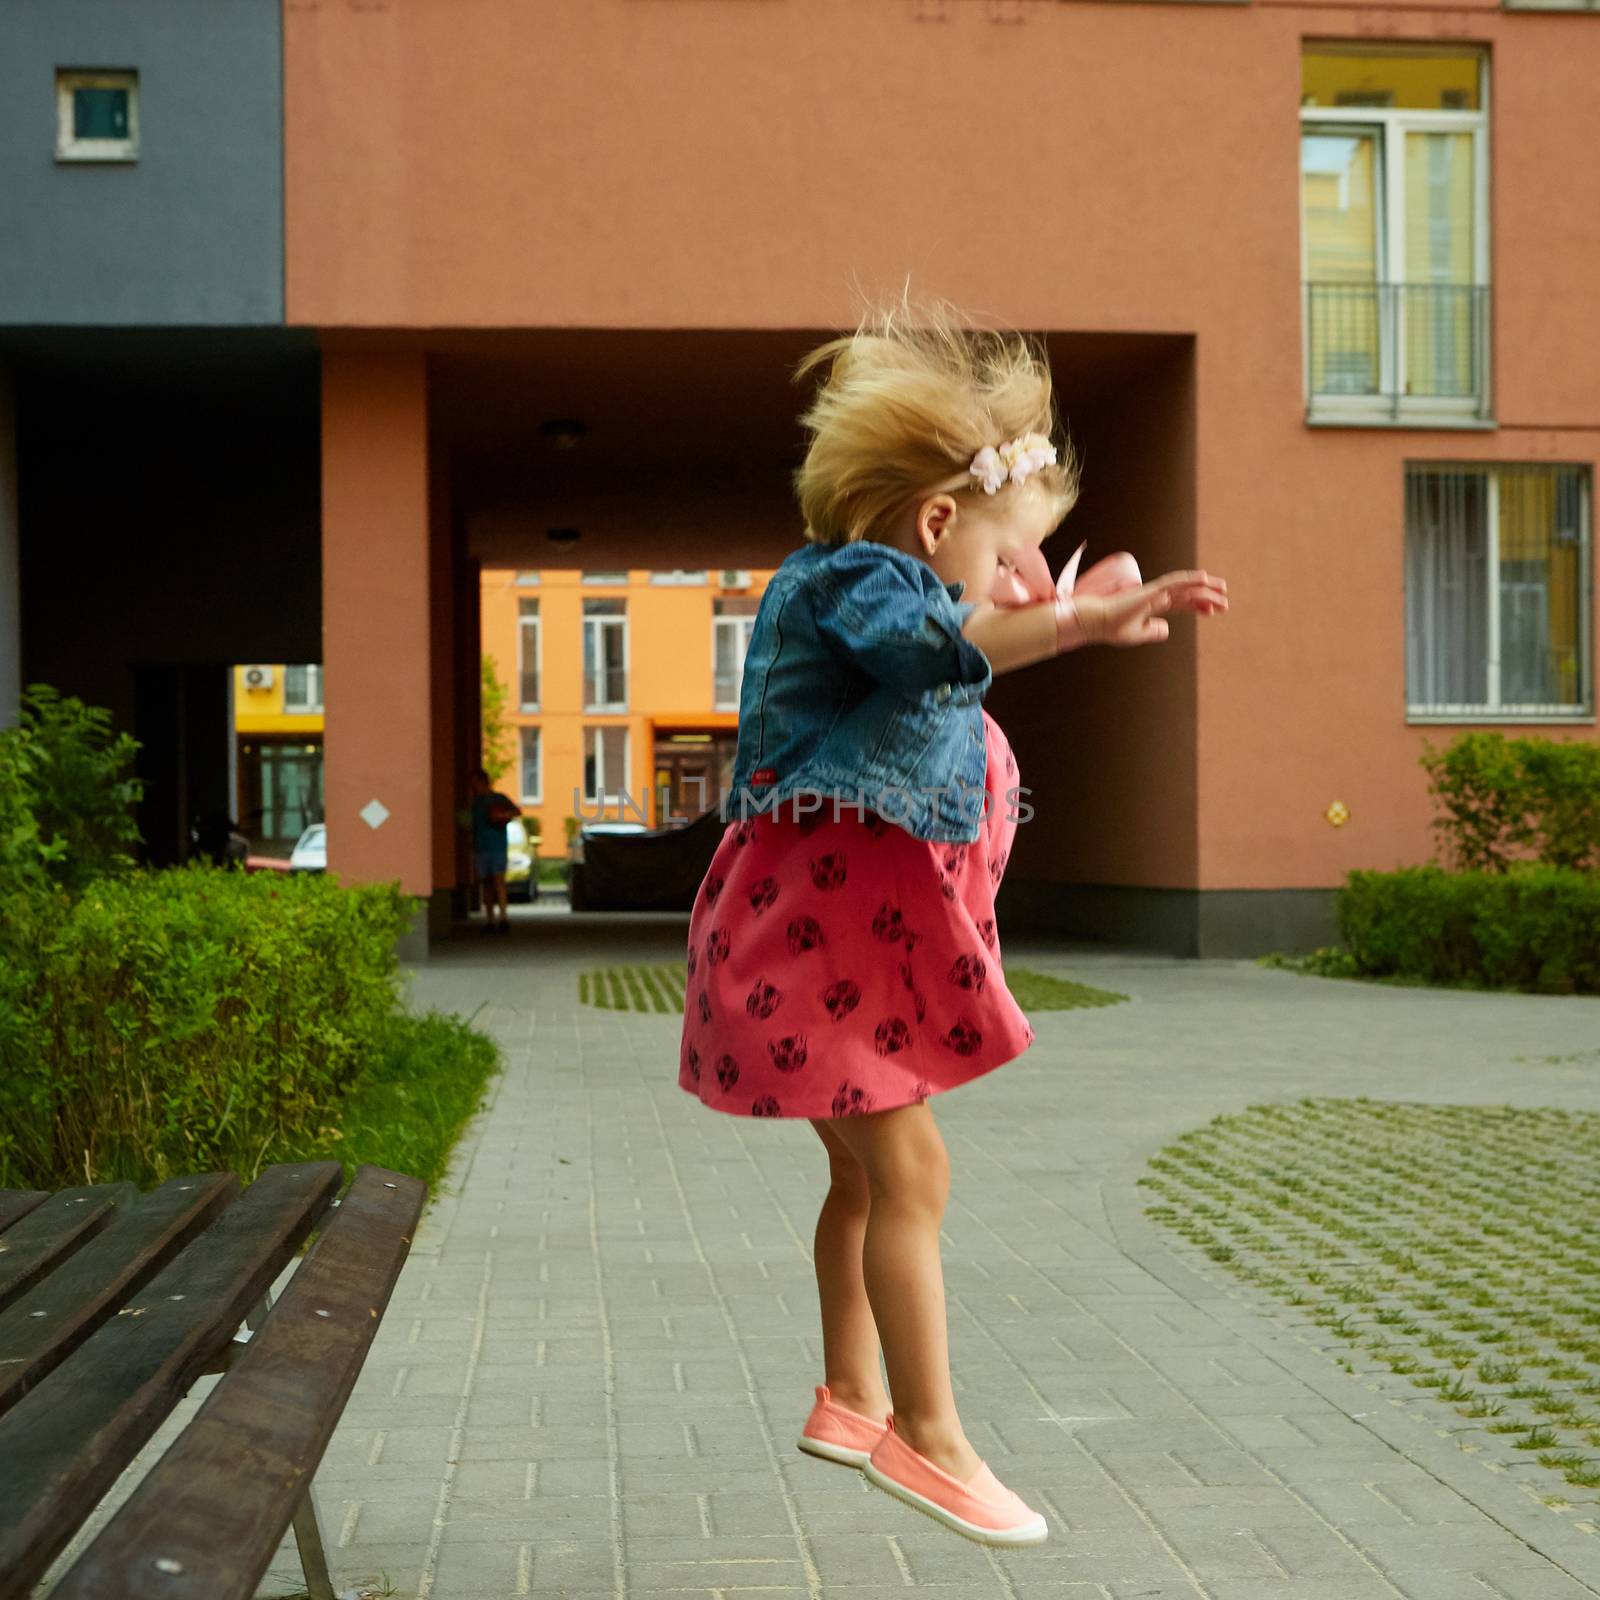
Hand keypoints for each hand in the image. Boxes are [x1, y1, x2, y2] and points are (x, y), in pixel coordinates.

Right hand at [1068, 569, 1228, 646]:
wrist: (1097, 622)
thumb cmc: (1113, 628)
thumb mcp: (1137, 634)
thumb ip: (1152, 631)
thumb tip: (1166, 629)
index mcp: (1154, 606)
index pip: (1182, 603)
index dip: (1199, 606)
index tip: (1214, 612)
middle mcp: (1158, 596)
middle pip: (1188, 594)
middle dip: (1207, 598)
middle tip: (1225, 603)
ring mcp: (1155, 591)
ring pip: (1186, 587)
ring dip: (1205, 588)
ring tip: (1223, 591)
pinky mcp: (1151, 590)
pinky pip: (1174, 581)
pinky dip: (1189, 579)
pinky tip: (1204, 578)